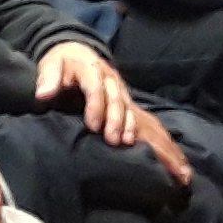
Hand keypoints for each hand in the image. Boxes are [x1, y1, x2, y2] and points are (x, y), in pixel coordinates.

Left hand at [38, 41, 182, 184]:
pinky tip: (179, 167)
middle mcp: (114, 85)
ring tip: (163, 160)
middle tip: (118, 142)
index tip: (93, 125)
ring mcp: (126, 100)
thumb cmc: (65, 64)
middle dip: (121, 122)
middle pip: (121, 103)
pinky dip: (166, 146)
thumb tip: (43, 93)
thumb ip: (48, 77)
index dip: (97, 105)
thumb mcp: (53, 63)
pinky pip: (151, 128)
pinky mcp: (132, 112)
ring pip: (142, 118)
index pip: (96, 88)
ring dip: (153, 138)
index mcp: (94, 71)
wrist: (80, 55)